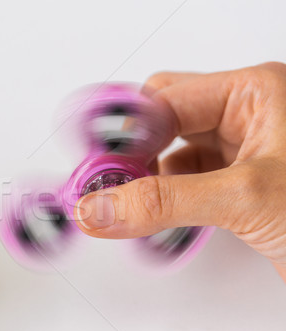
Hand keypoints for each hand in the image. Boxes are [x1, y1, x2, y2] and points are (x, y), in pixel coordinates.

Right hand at [73, 62, 285, 281]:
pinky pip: (184, 185)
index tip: (93, 162)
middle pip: (163, 121)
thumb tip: (102, 207)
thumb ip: (165, 202)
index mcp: (256, 94)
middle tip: (102, 182)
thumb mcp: (249, 198)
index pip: (165, 98)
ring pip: (171, 156)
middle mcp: (247, 118)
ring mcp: (243, 154)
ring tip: (118, 205)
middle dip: (131, 153)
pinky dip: (162, 203)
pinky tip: (149, 218)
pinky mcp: (240, 188)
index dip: (125, 131)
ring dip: (143, 181)